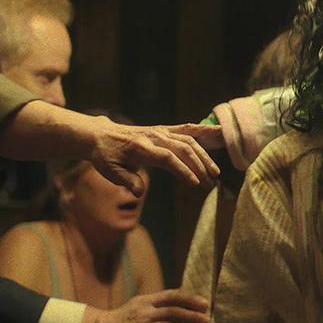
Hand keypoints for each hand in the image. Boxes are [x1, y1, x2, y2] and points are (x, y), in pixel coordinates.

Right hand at [77, 289, 208, 322]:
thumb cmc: (125, 316)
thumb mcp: (140, 302)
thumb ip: (159, 300)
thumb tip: (183, 295)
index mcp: (146, 301)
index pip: (171, 296)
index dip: (190, 299)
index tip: (204, 303)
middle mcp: (144, 313)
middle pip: (172, 312)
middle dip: (192, 316)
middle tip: (207, 319)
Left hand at [89, 119, 220, 194]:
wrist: (102, 135)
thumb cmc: (106, 156)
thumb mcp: (109, 171)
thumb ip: (126, 180)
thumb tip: (139, 193)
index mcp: (141, 147)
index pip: (167, 158)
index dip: (183, 169)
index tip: (195, 183)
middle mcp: (154, 136)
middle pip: (183, 148)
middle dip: (199, 165)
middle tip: (210, 182)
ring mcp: (161, 131)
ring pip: (188, 140)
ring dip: (204, 155)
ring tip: (216, 172)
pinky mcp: (165, 130)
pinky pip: (187, 129)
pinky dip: (204, 131)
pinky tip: (220, 134)